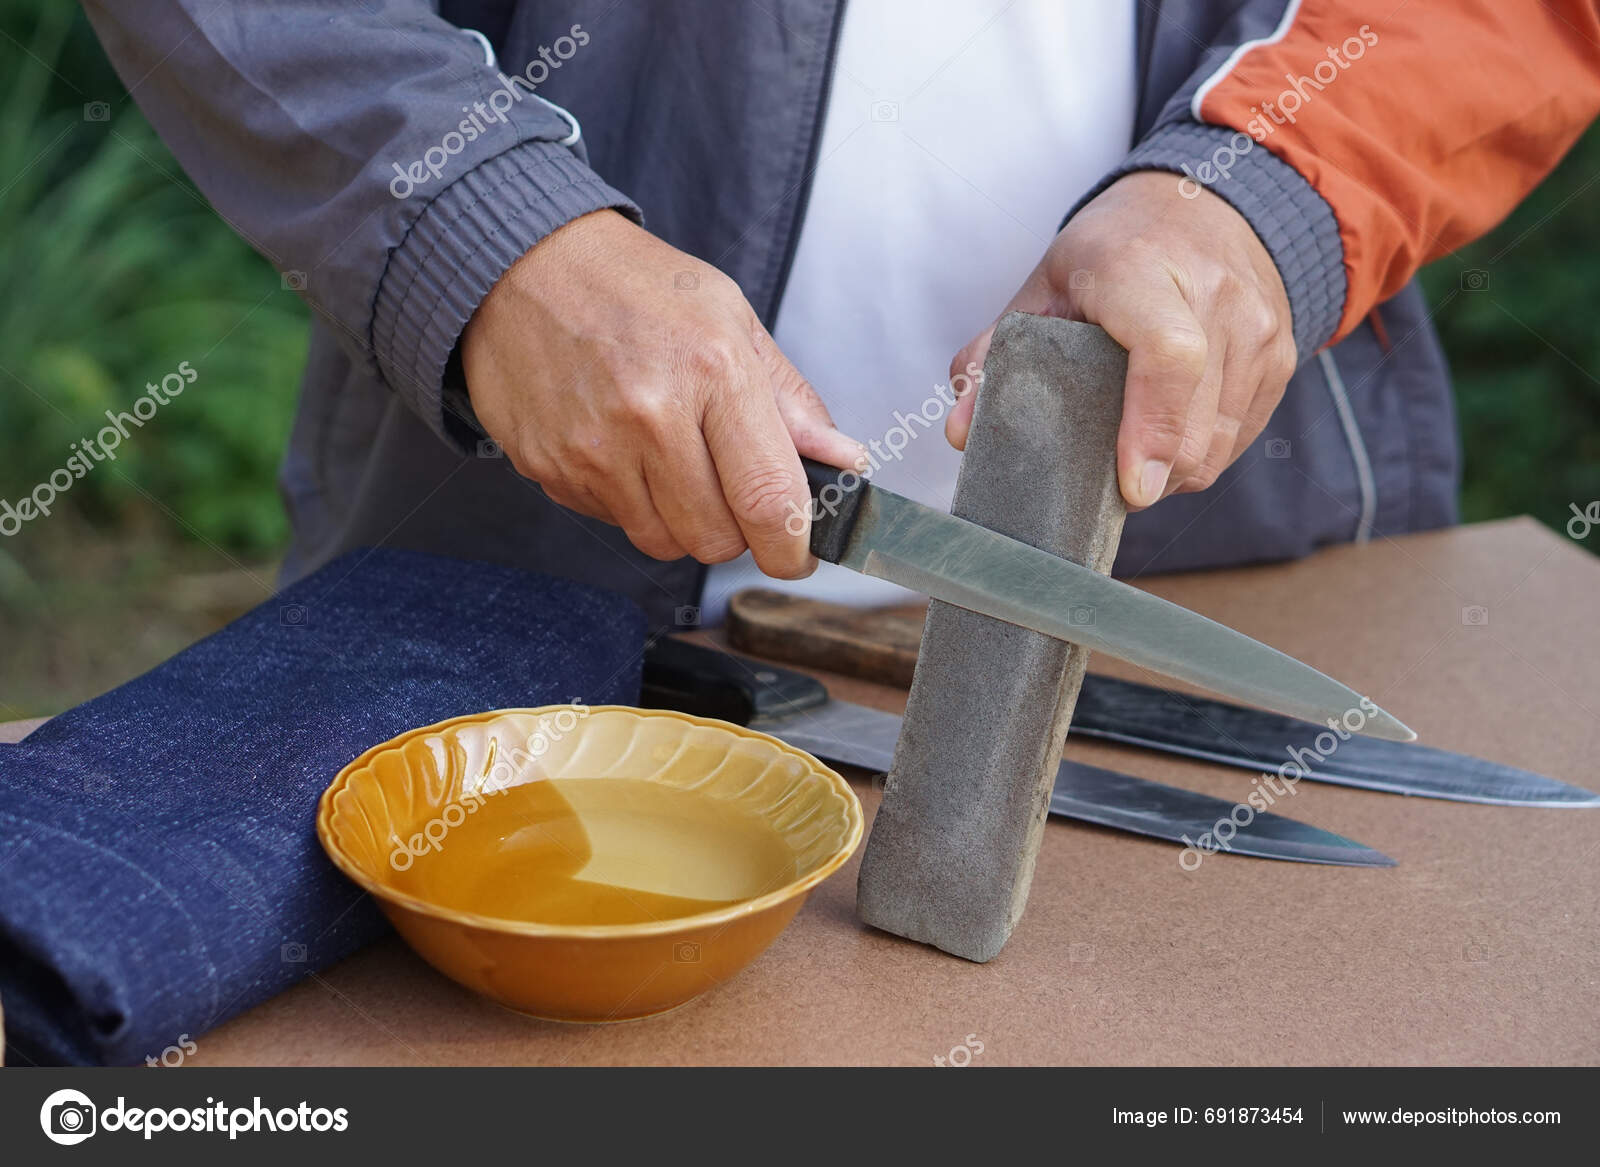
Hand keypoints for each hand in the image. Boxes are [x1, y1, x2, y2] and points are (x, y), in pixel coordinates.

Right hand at [461, 210, 863, 577]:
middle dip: (736, 530)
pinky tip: (621, 448)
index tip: (799, 554)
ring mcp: (593, 448)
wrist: (522, 265)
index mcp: (712, 371)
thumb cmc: (635, 287)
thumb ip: (790, 401)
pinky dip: (628, 501)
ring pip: (663, 541)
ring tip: (669, 458)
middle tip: (728, 487)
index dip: (793, 547)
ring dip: (679, 520)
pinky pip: (611, 521)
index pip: (768, 500)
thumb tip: (843, 463)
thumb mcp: (731, 318)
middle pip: (716, 538)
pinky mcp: (549, 468)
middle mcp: (650, 417)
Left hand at [946, 171, 1296, 508]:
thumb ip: (996, 357)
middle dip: (1151, 473)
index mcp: (1143, 269)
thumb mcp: (1045, 287)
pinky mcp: (1282, 357)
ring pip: (1221, 443)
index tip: (1132, 486)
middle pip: (1196, 421)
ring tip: (1134, 454)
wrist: (1206, 202)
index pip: (1168, 353)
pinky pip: (1241, 437)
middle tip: (1105, 481)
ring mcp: (1259, 327)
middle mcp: (1216, 295)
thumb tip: (963, 432)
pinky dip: (1201, 453)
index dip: (1152, 428)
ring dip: (1174, 470)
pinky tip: (1169, 434)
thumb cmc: (1115, 250)